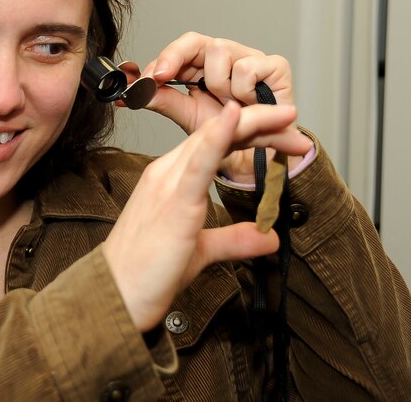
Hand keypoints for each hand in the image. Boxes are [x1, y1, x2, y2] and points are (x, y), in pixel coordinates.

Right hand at [102, 101, 309, 332]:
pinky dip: (217, 137)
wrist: (115, 297)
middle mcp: (166, 172)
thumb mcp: (200, 250)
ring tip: (285, 114)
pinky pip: (198, 163)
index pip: (217, 143)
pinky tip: (233, 116)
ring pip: (213, 140)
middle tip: (296, 119)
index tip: (286, 136)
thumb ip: (234, 239)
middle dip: (261, 124)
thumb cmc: (146, 273)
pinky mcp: (173, 202)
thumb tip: (269, 237)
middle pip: (219, 134)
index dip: (252, 134)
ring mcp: (167, 183)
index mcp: (171, 179)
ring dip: (252, 123)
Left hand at [139, 32, 301, 182]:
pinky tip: (248, 103)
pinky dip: (241, 89)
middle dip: (174, 56)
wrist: (258, 158)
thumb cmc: (228, 132)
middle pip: (196, 39)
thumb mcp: (188, 115)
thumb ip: (161, 99)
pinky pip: (246, 67)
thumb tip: (129, 90)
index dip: (162, 60)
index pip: (179, 50)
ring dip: (217, 84)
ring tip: (227, 104)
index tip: (145, 78)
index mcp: (204, 66)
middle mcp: (227, 56)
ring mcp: (251, 58)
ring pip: (219, 50)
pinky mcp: (275, 66)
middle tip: (161, 76)